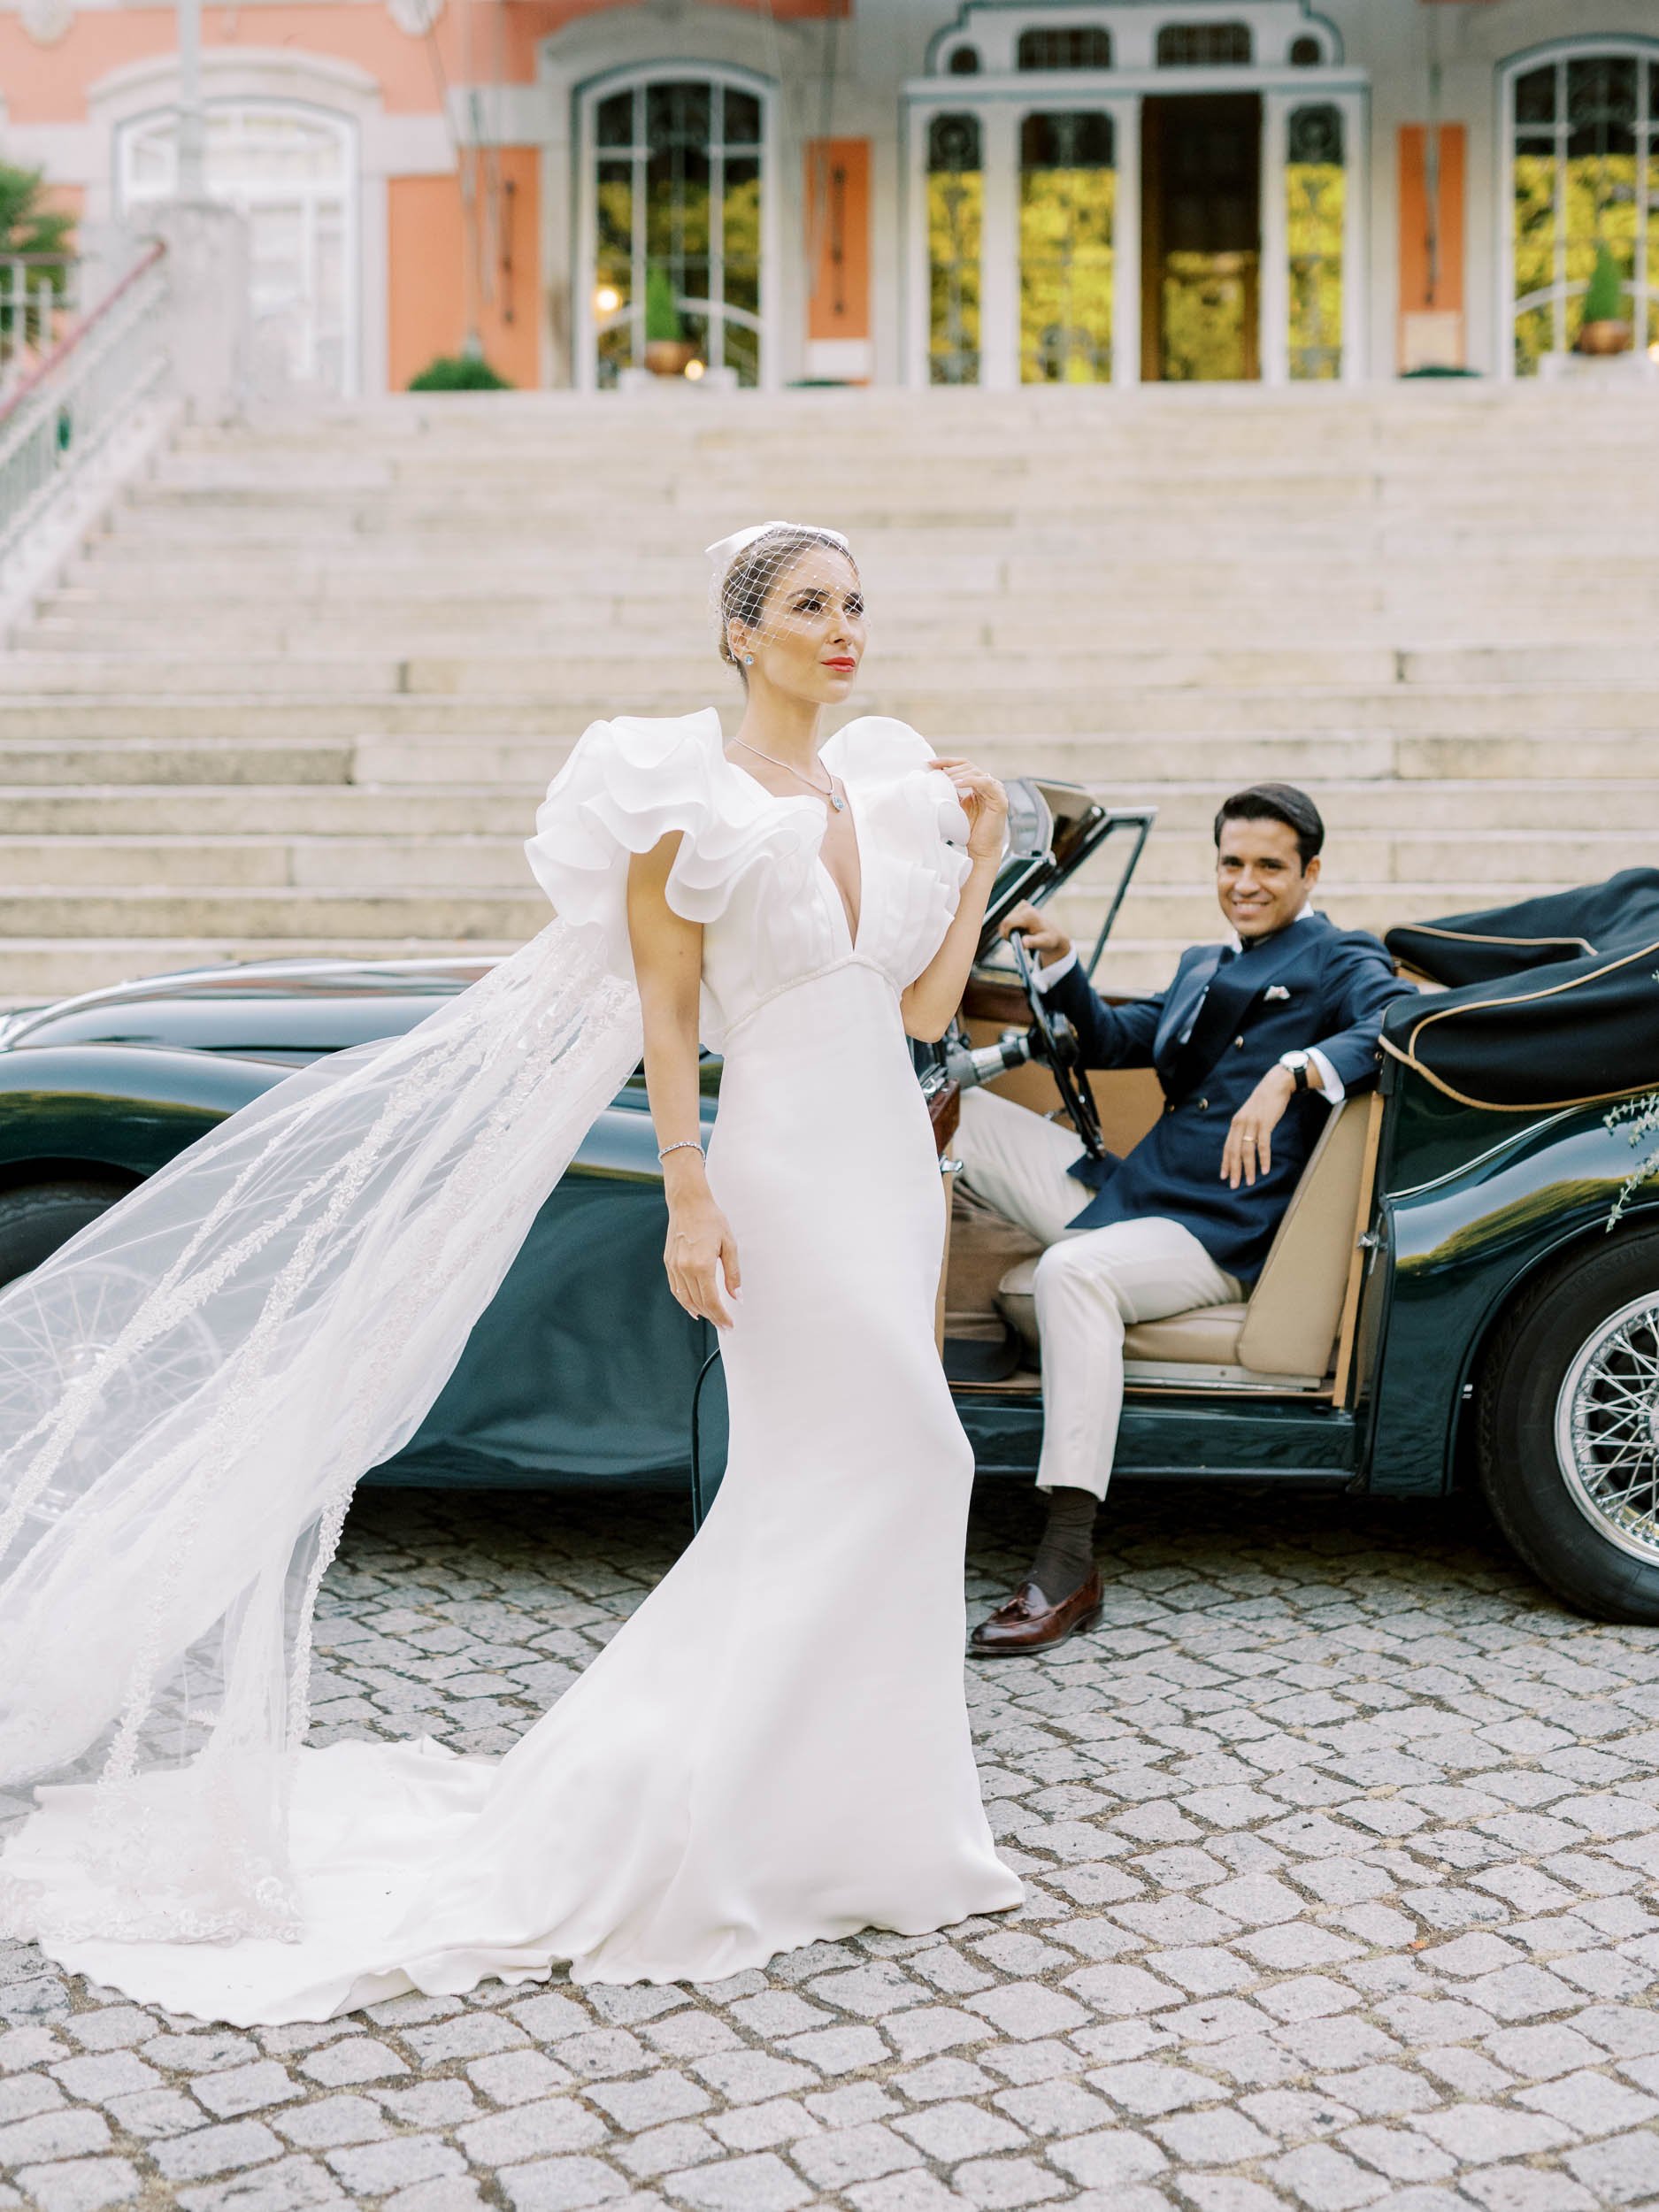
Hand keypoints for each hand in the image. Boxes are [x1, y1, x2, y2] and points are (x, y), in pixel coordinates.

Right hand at [664, 1189, 741, 1328]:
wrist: (688, 1203)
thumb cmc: (711, 1219)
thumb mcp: (729, 1245)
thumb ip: (733, 1273)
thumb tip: (737, 1296)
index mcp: (702, 1265)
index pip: (711, 1301)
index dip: (721, 1316)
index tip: (729, 1325)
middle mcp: (685, 1268)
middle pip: (698, 1303)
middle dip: (712, 1317)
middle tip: (724, 1325)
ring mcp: (674, 1266)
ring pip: (685, 1299)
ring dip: (699, 1311)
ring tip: (711, 1318)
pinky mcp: (669, 1263)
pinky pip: (676, 1289)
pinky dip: (684, 1301)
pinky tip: (694, 1306)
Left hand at [933, 757, 1008, 862]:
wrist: (980, 849)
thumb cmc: (969, 831)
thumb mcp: (955, 806)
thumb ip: (948, 793)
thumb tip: (932, 781)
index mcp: (978, 784)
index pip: (963, 766)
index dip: (947, 762)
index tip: (930, 764)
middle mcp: (988, 785)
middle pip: (969, 766)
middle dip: (950, 767)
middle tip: (936, 772)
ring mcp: (996, 791)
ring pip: (976, 772)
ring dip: (958, 774)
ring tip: (945, 779)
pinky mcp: (1000, 799)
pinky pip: (986, 783)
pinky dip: (971, 780)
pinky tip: (957, 783)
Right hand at [998, 898, 1070, 964]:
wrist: (1052, 933)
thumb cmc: (1048, 939)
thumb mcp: (1043, 943)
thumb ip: (1033, 942)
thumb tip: (1024, 943)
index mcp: (1029, 914)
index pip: (1007, 922)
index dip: (1006, 934)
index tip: (1012, 942)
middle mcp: (1024, 906)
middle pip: (1004, 921)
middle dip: (1007, 933)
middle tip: (1017, 940)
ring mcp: (1021, 904)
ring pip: (1004, 920)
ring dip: (1008, 930)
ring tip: (1019, 935)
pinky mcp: (1019, 905)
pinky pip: (1006, 918)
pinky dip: (1009, 927)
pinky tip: (1018, 930)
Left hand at [1221, 1066, 1295, 1189]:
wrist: (1275, 1085)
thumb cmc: (1264, 1102)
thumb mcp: (1249, 1115)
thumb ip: (1245, 1128)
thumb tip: (1243, 1143)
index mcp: (1236, 1123)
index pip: (1228, 1147)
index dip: (1225, 1163)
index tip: (1224, 1176)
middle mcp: (1240, 1124)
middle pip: (1234, 1152)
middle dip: (1234, 1170)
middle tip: (1234, 1185)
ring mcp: (1252, 1124)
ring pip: (1247, 1151)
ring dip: (1249, 1168)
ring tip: (1250, 1182)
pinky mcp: (1264, 1123)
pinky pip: (1263, 1145)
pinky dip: (1263, 1159)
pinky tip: (1264, 1170)